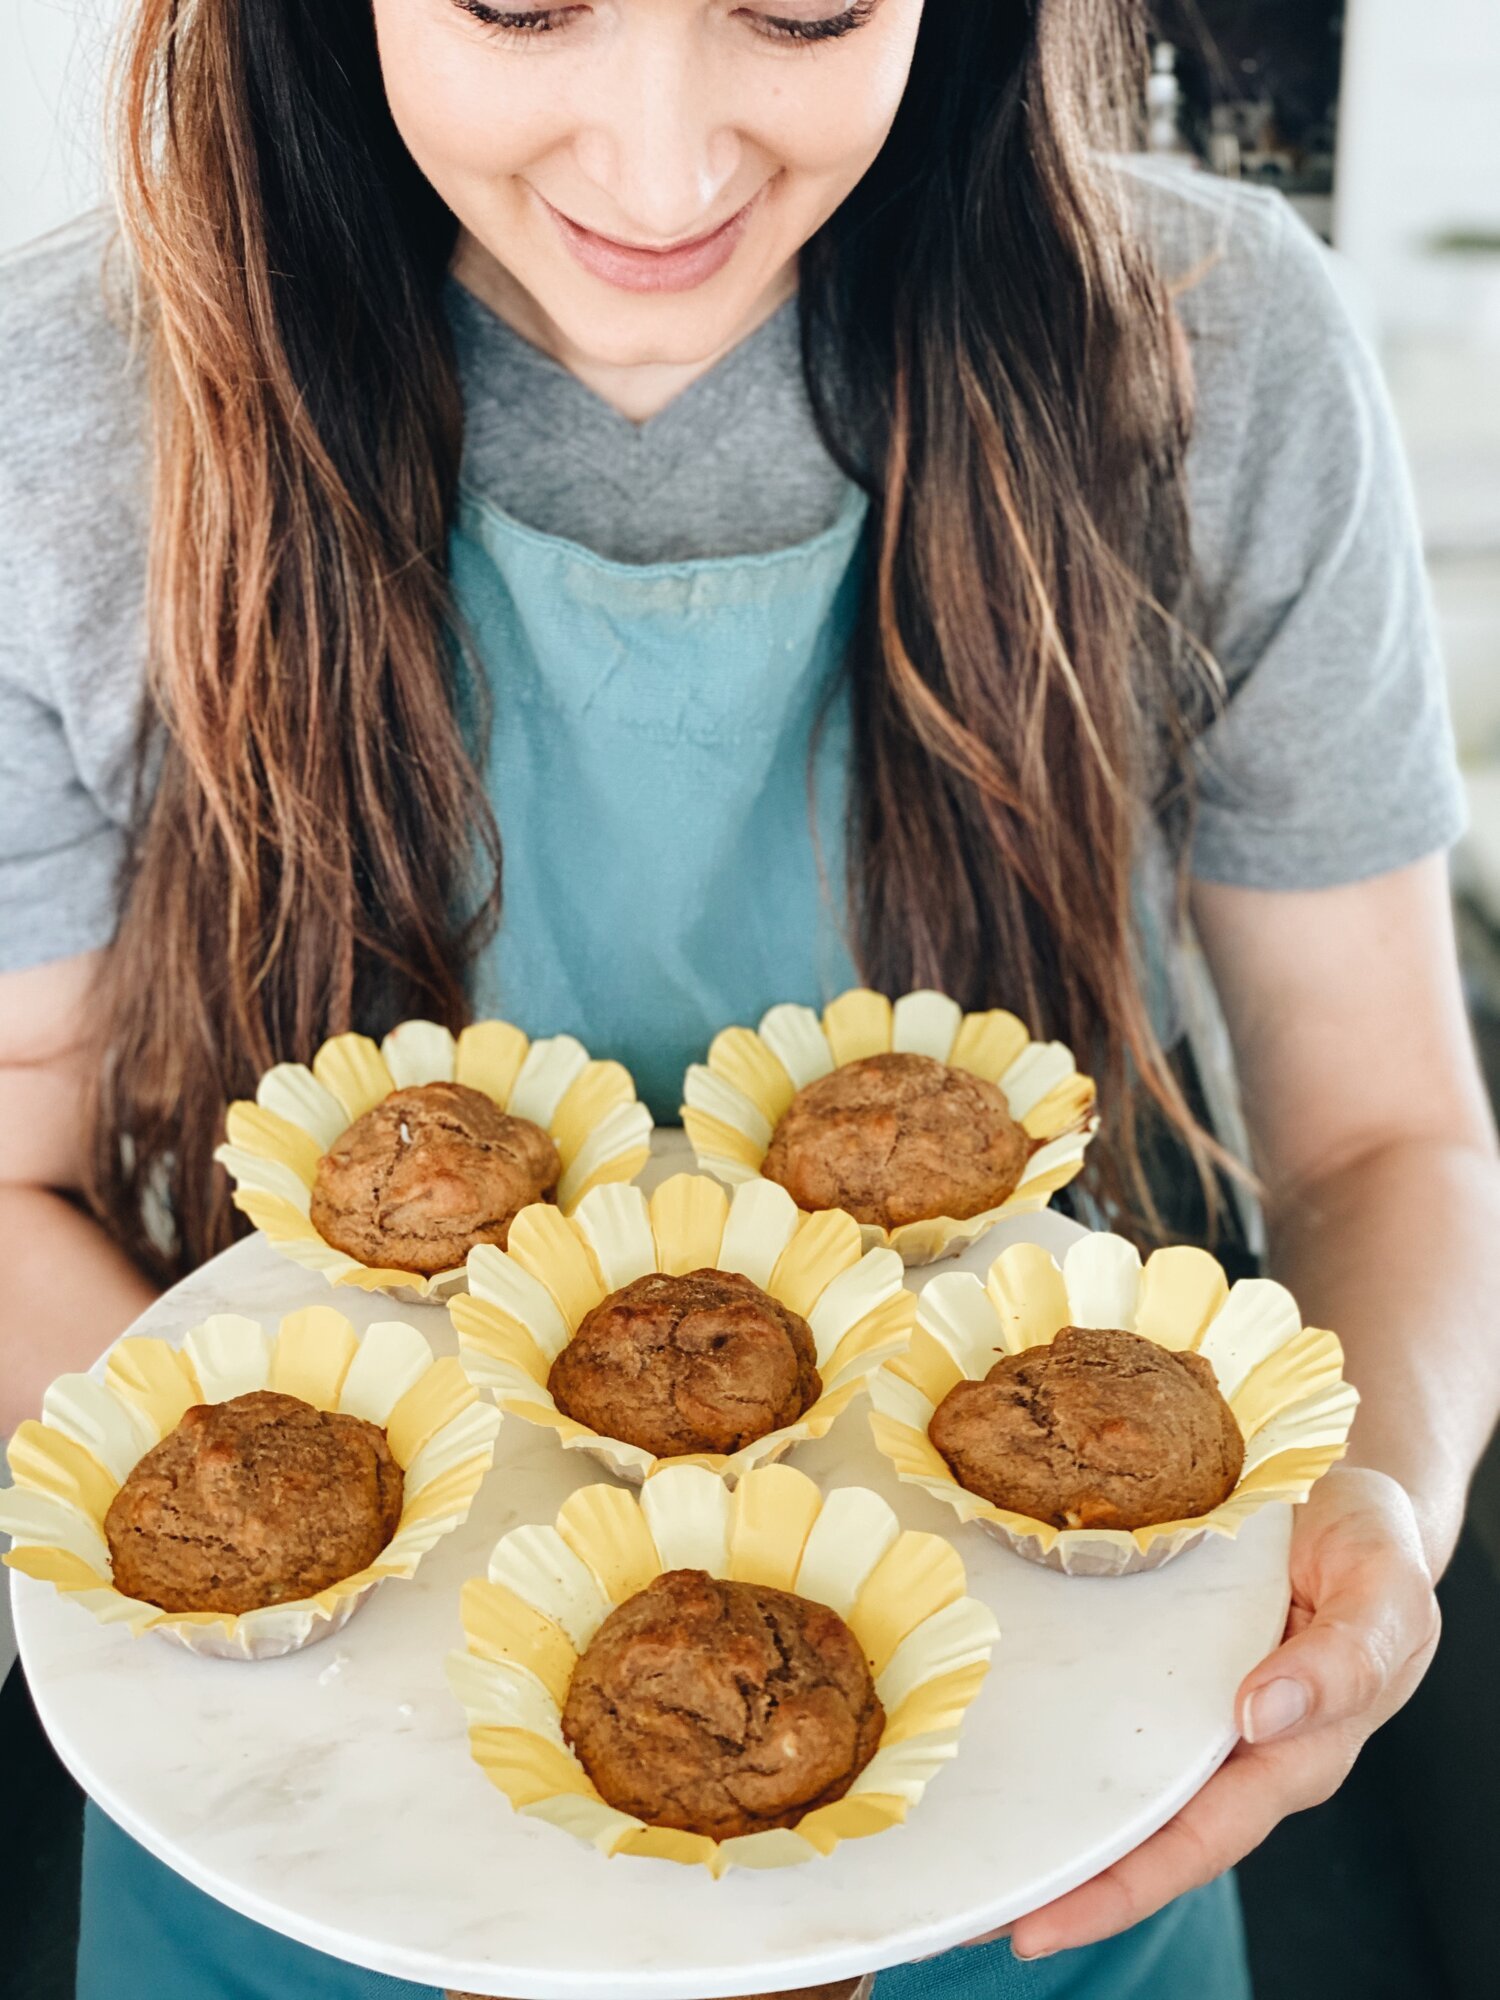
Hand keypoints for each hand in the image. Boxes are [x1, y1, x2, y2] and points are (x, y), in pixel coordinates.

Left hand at [1000, 1466, 1440, 1961]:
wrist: (1349, 1490)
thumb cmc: (1372, 1549)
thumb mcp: (1383, 1593)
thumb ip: (1342, 1659)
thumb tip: (1258, 1712)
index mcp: (1291, 1753)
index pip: (1196, 1842)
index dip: (1119, 1890)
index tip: (1039, 1925)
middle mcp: (1229, 1744)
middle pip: (1138, 1830)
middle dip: (1057, 1877)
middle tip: (968, 1913)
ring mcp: (1188, 1703)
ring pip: (1110, 1775)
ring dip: (1040, 1810)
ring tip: (957, 1845)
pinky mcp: (1157, 1656)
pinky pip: (1101, 1705)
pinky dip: (1049, 1730)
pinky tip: (990, 1734)